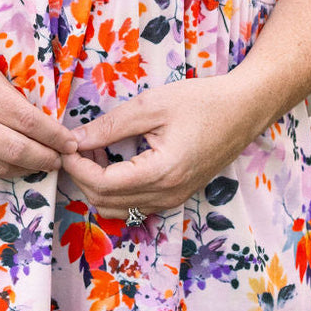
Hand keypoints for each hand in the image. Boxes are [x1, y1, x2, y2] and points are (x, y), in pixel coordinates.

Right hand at [0, 37, 77, 178]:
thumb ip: (4, 96)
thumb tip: (38, 124)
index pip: (26, 121)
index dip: (54, 136)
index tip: (70, 142)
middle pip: (15, 151)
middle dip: (45, 158)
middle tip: (60, 159)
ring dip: (23, 169)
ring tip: (38, 163)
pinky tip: (7, 165)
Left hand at [61, 75, 260, 218]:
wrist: (244, 110)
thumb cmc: (202, 102)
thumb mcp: (152, 106)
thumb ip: (110, 126)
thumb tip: (75, 139)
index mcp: (161, 174)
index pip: (101, 185)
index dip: (76, 166)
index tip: (66, 142)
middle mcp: (167, 196)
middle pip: (103, 202)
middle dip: (81, 175)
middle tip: (76, 144)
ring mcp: (173, 200)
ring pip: (116, 208)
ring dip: (95, 184)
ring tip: (93, 150)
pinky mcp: (176, 197)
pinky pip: (133, 204)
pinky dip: (114, 189)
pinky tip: (112, 160)